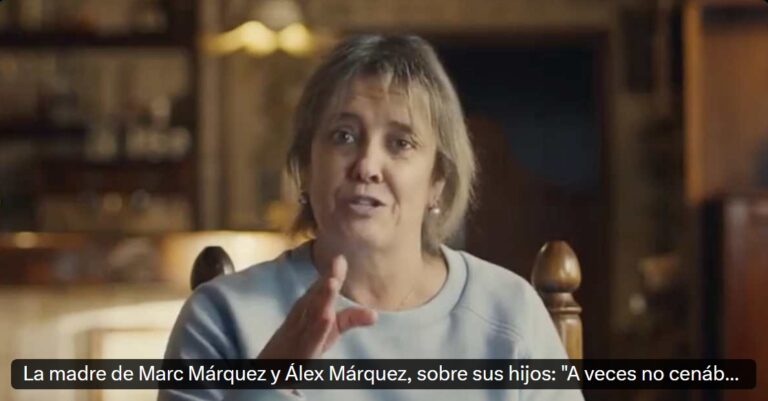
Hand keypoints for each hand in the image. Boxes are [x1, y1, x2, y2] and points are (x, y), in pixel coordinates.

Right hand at [258, 255, 377, 358]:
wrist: (276, 364)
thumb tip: (375, 314)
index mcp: (311, 305)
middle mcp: (305, 314)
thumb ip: (350, 319)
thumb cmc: (305, 340)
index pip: (322, 286)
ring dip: (323, 297)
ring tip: (333, 282)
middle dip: (328, 278)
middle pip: (318, 294)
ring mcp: (301, 330)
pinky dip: (318, 327)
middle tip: (338, 260)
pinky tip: (326, 317)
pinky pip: (310, 337)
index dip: (332, 272)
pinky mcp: (302, 348)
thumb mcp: (331, 329)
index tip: (341, 257)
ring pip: (313, 312)